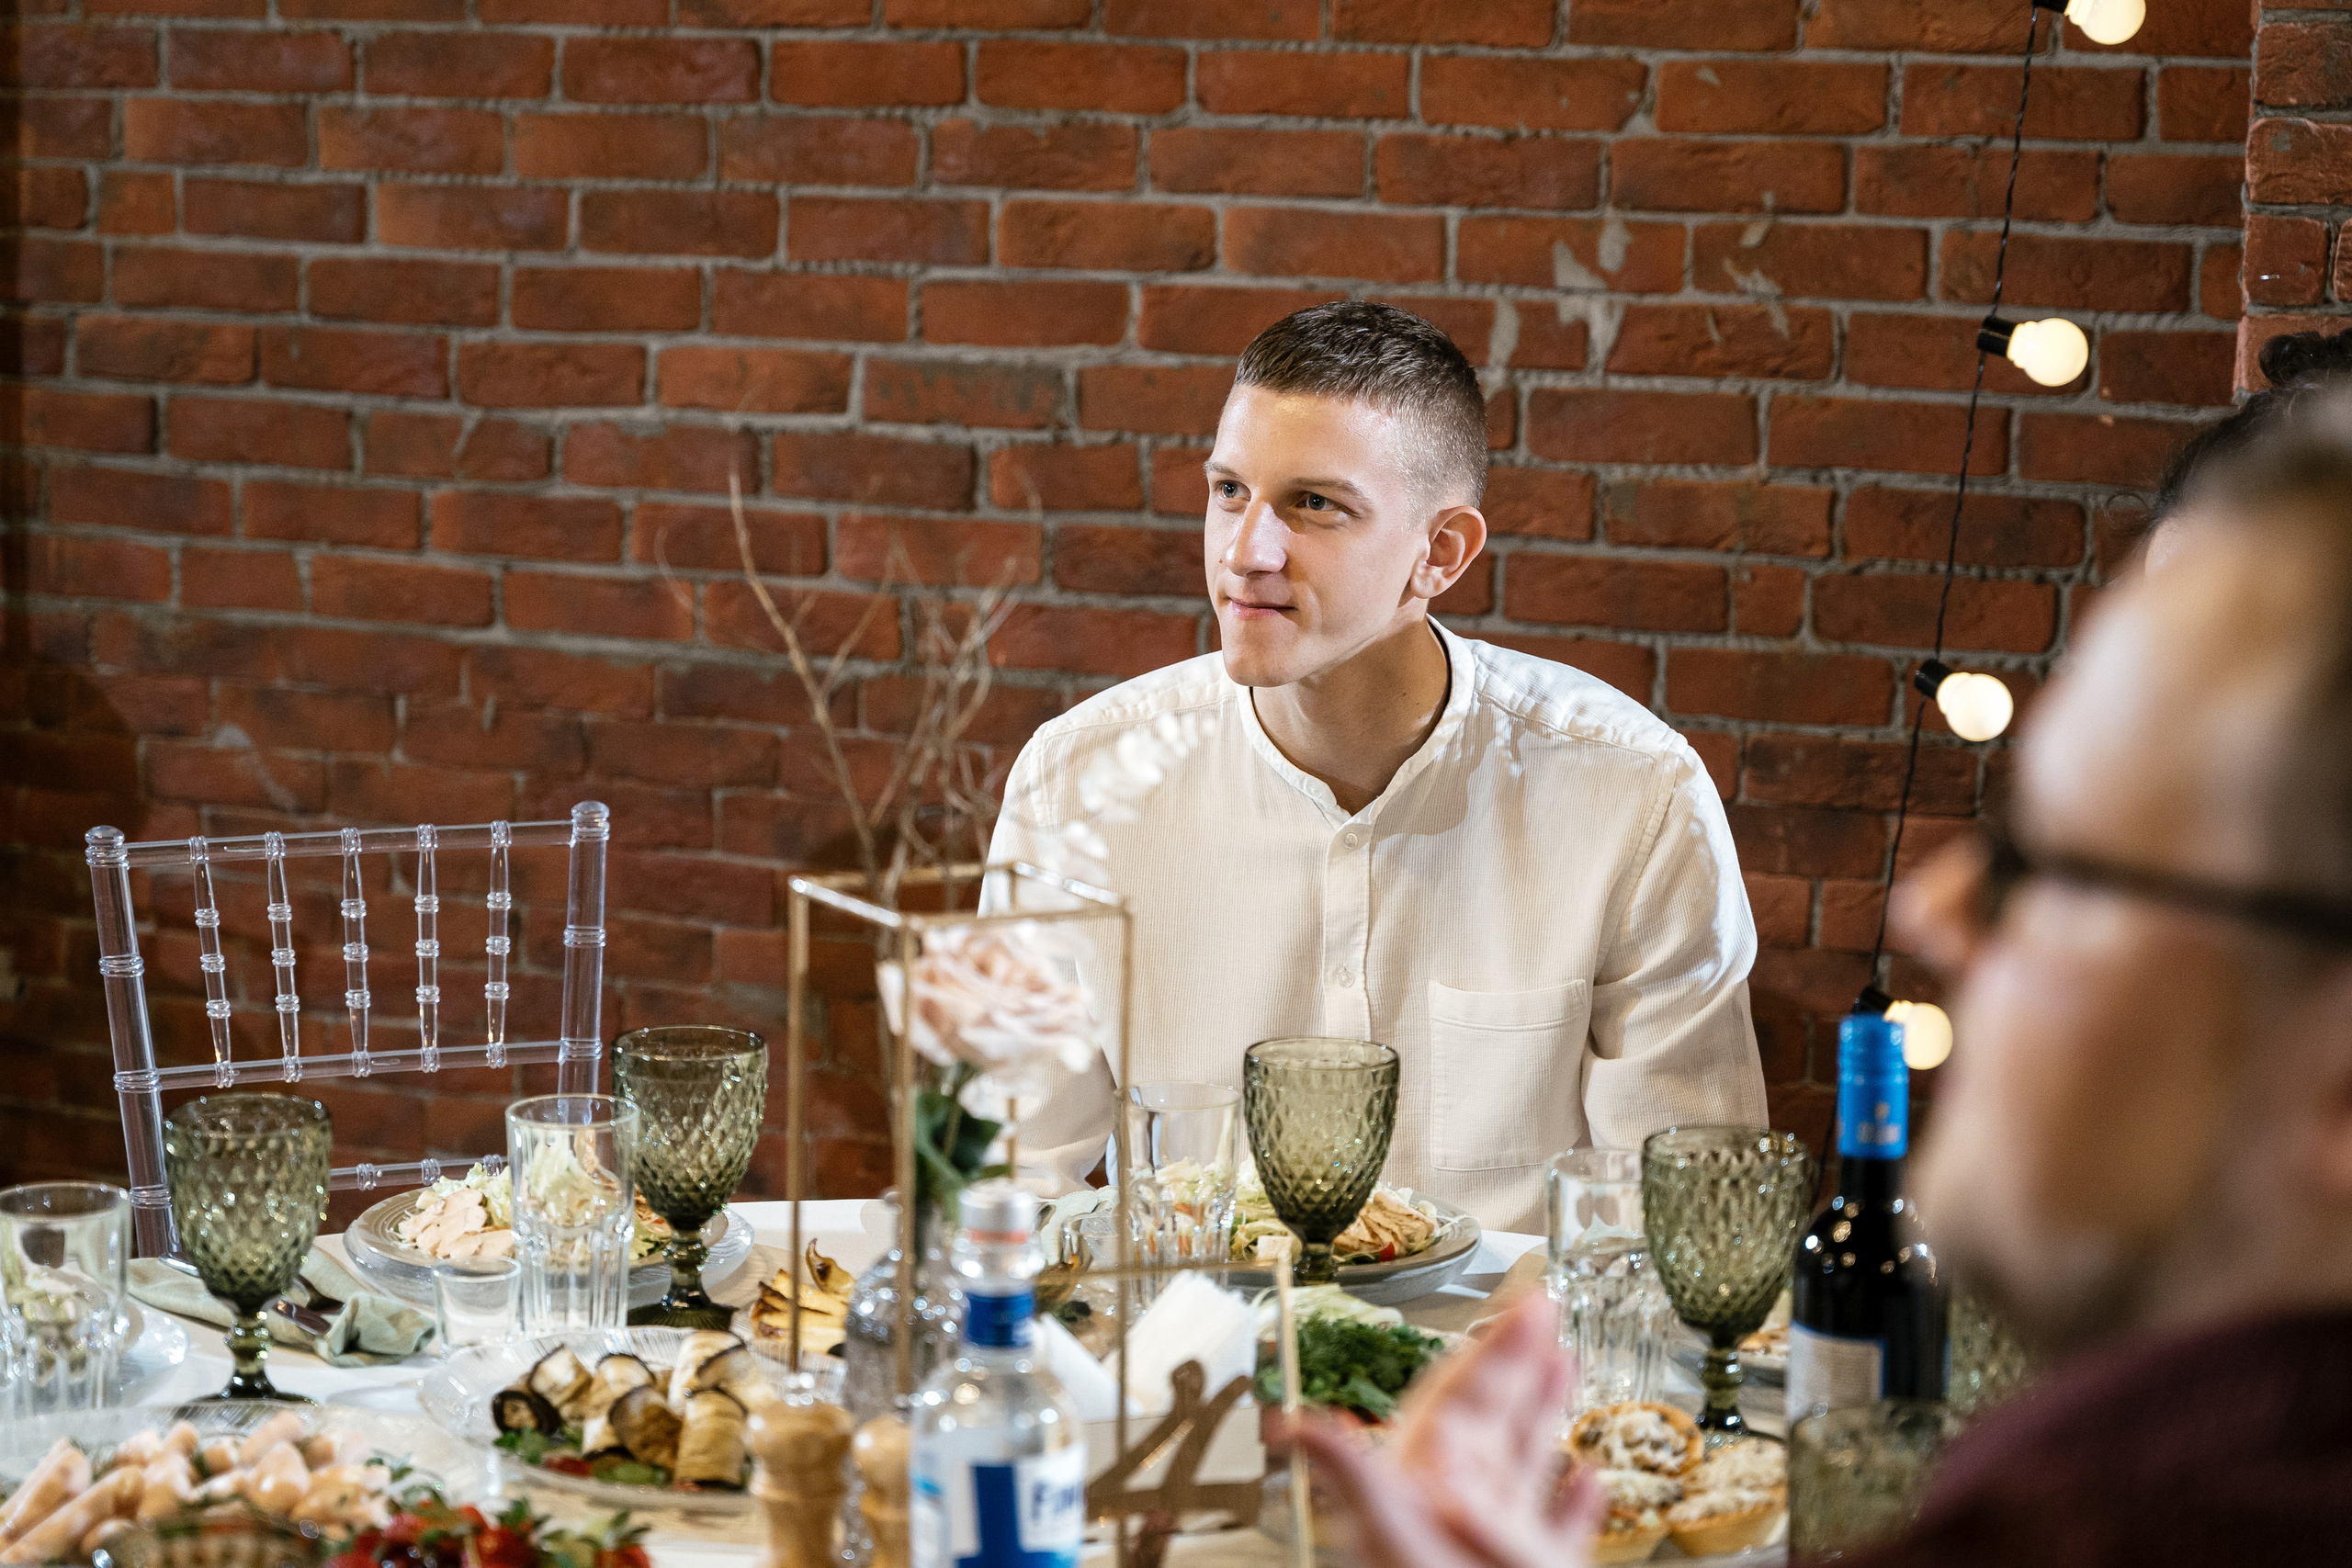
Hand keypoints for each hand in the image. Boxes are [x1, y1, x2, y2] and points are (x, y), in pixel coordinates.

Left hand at [1286, 1295, 1602, 1567]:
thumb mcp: (1394, 1542)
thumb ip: (1354, 1480)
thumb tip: (1292, 1425)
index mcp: (1422, 1494)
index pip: (1456, 1402)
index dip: (1488, 1349)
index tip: (1519, 1304)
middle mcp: (1455, 1517)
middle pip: (1490, 1423)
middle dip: (1519, 1364)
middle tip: (1546, 1307)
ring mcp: (1493, 1552)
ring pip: (1522, 1470)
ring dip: (1546, 1416)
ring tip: (1567, 1364)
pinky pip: (1555, 1538)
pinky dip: (1575, 1507)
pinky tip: (1590, 1480)